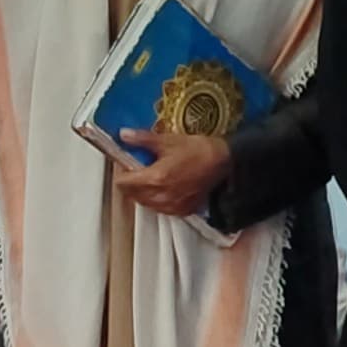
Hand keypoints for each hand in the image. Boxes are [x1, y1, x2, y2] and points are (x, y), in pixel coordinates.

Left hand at [115, 126, 230, 219]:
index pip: (123, 183)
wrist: (224, 161)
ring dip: (142, 193)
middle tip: (137, 169)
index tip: (125, 164)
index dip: (122, 172)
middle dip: (130, 183)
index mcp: (155, 178)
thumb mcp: (168, 141)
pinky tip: (164, 188)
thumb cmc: (199, 150)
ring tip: (151, 178)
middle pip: (131, 195)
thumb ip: (143, 139)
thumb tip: (124, 135)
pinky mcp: (182, 210)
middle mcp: (161, 196)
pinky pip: (160, 209)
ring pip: (145, 203)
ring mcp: (172, 206)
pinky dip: (157, 200)